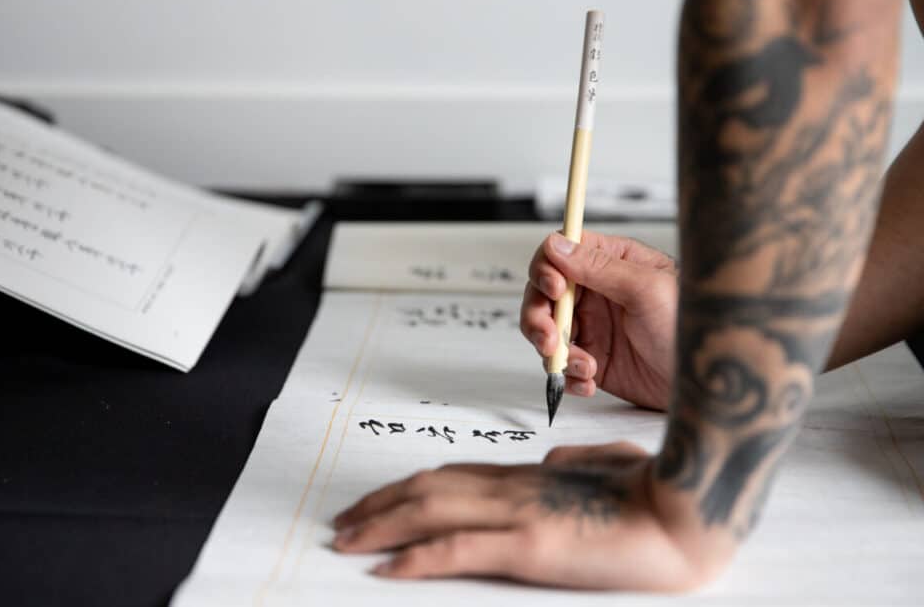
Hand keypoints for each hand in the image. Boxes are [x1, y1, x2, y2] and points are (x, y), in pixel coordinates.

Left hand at [332, 442, 730, 589]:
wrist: (688, 508)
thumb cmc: (657, 490)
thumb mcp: (610, 466)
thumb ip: (575, 463)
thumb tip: (547, 463)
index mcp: (530, 476)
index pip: (452, 476)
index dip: (409, 487)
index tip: (380, 499)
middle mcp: (513, 488)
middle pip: (428, 488)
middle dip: (379, 504)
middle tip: (342, 523)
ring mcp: (519, 512)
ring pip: (430, 511)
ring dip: (381, 526)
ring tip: (345, 541)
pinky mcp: (530, 543)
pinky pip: (459, 548)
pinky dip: (417, 557)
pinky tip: (386, 569)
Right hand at [520, 231, 677, 409]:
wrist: (708, 384)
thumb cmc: (692, 329)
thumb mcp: (647, 290)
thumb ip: (599, 267)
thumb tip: (557, 244)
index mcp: (612, 264)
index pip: (561, 253)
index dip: (547, 269)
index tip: (554, 289)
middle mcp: (598, 293)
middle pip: (543, 295)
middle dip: (539, 317)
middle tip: (550, 338)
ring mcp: (594, 328)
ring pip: (547, 331)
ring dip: (554, 352)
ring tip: (582, 366)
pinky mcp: (594, 360)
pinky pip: (562, 365)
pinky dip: (568, 376)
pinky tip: (589, 381)